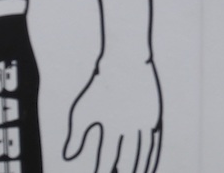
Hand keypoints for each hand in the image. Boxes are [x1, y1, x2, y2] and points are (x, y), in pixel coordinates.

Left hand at [63, 58, 161, 172]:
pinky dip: (151, 159)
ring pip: (144, 155)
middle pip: (128, 162)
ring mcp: (146, 123)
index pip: (107, 160)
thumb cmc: (100, 86)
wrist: (126, 61)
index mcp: (113, 125)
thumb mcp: (82, 109)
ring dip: (139, 172)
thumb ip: (76, 135)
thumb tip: (68, 156)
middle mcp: (132, 126)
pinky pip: (155, 145)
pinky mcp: (155, 118)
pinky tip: (148, 168)